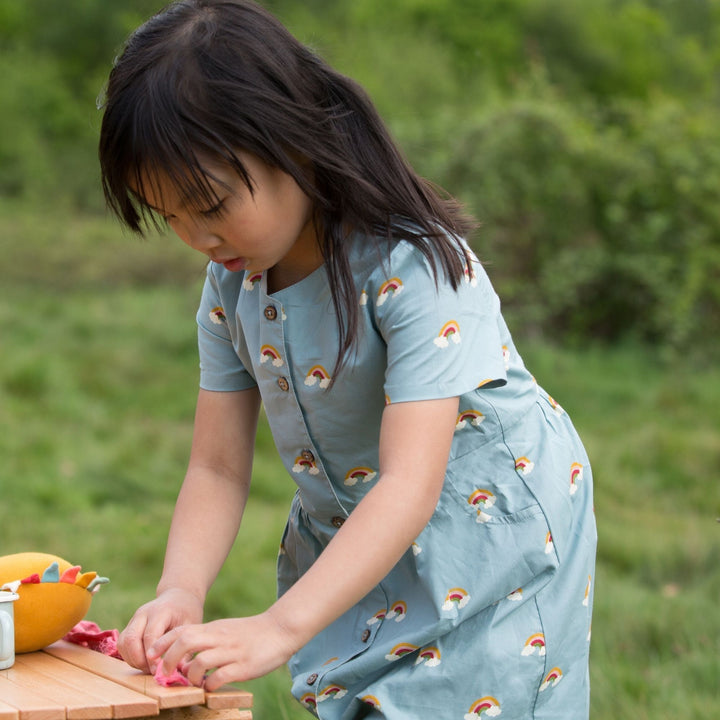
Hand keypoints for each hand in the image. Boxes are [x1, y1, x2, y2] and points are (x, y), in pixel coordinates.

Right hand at [117, 588, 203, 672]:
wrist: (178, 596)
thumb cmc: (187, 612)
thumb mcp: (191, 626)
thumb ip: (183, 646)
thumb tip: (177, 669)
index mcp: (160, 611)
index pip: (149, 635)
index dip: (152, 656)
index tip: (158, 670)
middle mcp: (143, 613)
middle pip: (130, 639)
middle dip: (138, 660)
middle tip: (152, 671)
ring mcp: (134, 619)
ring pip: (123, 643)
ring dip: (132, 659)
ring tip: (148, 667)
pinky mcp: (130, 625)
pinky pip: (122, 644)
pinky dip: (129, 656)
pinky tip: (143, 662)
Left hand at [149, 610, 297, 690]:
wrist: (280, 629)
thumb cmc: (251, 633)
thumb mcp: (226, 630)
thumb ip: (207, 640)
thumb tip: (185, 660)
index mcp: (214, 628)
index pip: (181, 630)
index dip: (162, 643)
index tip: (151, 656)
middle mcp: (220, 638)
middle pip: (186, 641)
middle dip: (169, 659)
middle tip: (166, 674)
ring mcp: (231, 652)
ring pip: (200, 661)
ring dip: (191, 675)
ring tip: (193, 682)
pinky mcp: (243, 666)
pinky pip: (219, 677)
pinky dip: (210, 685)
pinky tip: (211, 687)